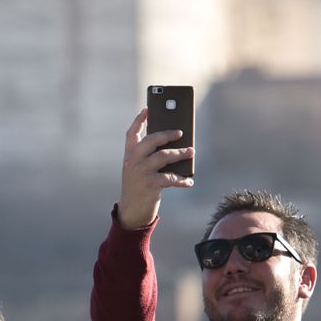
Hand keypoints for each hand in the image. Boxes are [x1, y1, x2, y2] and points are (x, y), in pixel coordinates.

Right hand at [118, 108, 193, 229]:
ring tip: (191, 152)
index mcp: (129, 155)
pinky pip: (170, 177)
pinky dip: (182, 179)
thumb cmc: (139, 187)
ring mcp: (140, 172)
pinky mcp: (150, 185)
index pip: (132, 133)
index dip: (139, 120)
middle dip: (167, 134)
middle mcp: (132, 161)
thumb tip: (175, 146)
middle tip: (180, 132)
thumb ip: (149, 157)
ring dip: (180, 153)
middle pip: (151, 140)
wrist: (131, 211)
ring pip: (164, 156)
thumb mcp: (139, 170)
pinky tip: (189, 181)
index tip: (148, 108)